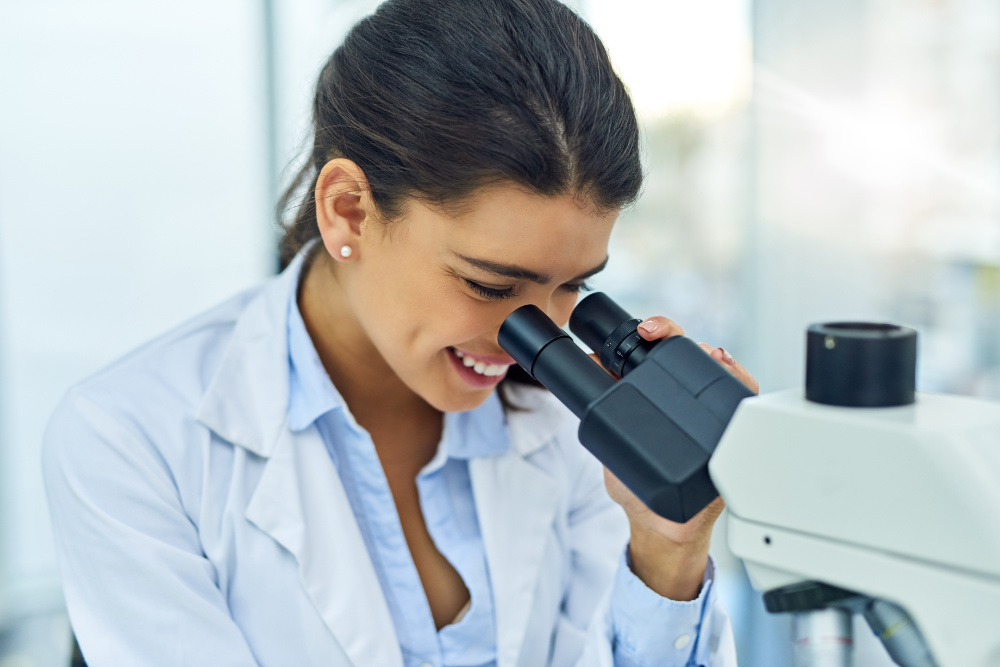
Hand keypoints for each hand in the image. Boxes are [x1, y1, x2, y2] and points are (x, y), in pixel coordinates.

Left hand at [596, 315, 758, 599]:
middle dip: (674, 333)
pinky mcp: (730, 433)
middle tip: (657, 333)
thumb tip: (589, 375)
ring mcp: (708, 414)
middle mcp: (682, 400)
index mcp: (651, 396)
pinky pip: (743, 400)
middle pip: (686, 353)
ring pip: (716, 370)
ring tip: (705, 352)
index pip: (654, 352)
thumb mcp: (611, 447)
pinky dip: (740, 381)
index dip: (653, 331)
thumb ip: (600, 416)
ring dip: (710, 354)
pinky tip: (730, 371)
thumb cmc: (636, 490)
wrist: (663, 529)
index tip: (644, 329)